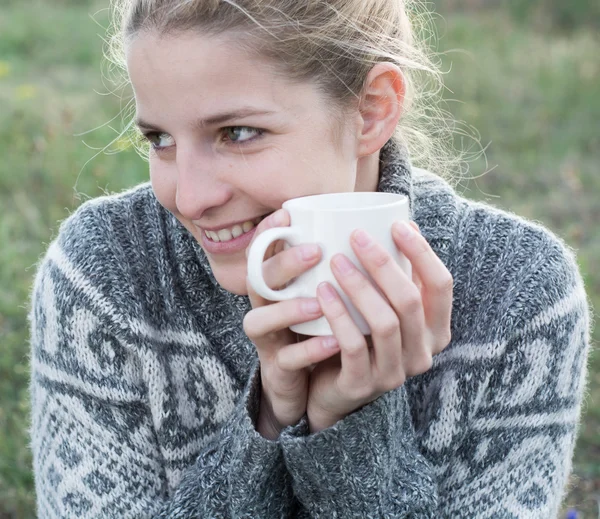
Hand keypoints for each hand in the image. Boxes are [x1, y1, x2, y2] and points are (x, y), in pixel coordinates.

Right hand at [242, 209, 340, 438]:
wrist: (307, 382)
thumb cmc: (325, 326)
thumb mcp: (333, 291)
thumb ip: (353, 264)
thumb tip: (396, 226)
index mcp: (277, 284)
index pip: (261, 252)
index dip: (267, 232)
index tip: (287, 215)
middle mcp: (266, 308)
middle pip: (258, 281)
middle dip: (283, 263)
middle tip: (315, 251)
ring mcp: (269, 340)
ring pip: (259, 321)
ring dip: (289, 308)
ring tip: (320, 300)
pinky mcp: (278, 370)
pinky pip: (286, 360)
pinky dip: (309, 350)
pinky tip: (334, 341)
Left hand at [306, 220, 452, 431]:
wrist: (332, 388)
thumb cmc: (362, 335)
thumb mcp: (385, 306)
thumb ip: (397, 276)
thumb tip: (402, 221)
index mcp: (436, 330)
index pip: (441, 286)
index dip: (422, 253)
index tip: (397, 225)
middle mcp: (423, 353)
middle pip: (410, 301)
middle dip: (383, 264)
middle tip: (356, 237)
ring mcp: (395, 373)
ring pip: (385, 323)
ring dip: (359, 287)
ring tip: (335, 260)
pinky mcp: (363, 385)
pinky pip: (353, 346)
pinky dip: (338, 315)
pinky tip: (322, 291)